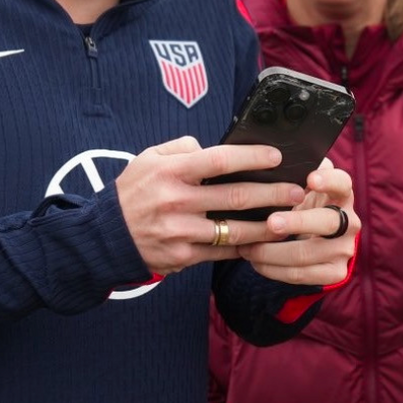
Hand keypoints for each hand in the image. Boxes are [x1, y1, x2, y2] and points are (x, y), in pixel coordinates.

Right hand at [115, 137, 305, 275]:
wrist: (105, 238)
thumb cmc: (133, 192)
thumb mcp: (148, 159)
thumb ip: (182, 148)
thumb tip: (212, 146)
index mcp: (171, 172)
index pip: (219, 160)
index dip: (251, 157)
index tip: (276, 156)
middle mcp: (177, 201)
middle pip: (235, 197)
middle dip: (272, 194)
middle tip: (297, 191)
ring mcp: (180, 232)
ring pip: (234, 230)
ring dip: (267, 226)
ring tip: (290, 220)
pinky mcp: (183, 257)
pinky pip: (222, 252)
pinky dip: (245, 247)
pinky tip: (264, 241)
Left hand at [238, 160, 359, 285]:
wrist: (316, 238)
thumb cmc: (300, 203)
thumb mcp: (301, 185)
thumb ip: (292, 172)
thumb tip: (265, 157)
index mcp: (341, 193)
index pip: (342, 182)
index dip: (328, 180)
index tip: (310, 179)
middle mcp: (349, 221)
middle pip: (327, 222)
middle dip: (296, 223)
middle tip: (271, 222)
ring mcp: (345, 249)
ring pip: (306, 254)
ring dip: (271, 252)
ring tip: (247, 247)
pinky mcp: (336, 272)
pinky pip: (301, 275)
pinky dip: (274, 270)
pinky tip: (257, 262)